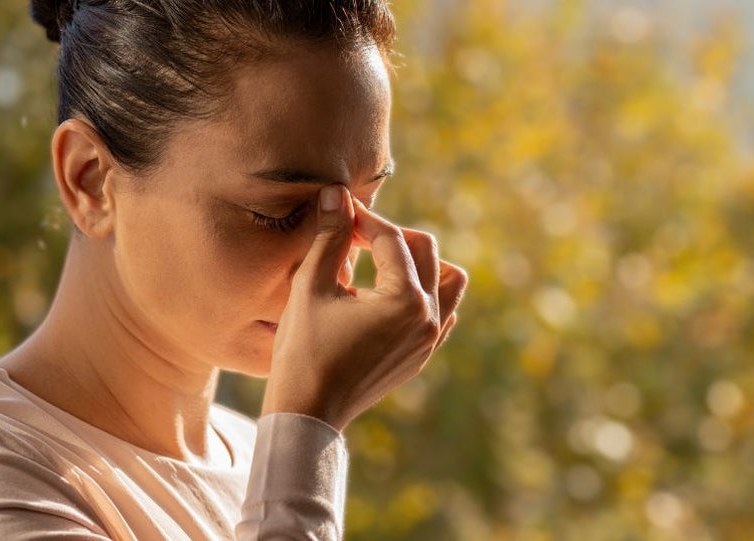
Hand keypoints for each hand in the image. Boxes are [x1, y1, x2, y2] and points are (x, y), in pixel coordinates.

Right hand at [260, 184, 467, 430]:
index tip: (339, 212)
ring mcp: (431, 339)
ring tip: (382, 264)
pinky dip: (424, 293)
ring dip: (419, 263)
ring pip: (449, 280)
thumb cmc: (304, 350)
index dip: (363, 220)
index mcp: (406, 299)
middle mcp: (429, 317)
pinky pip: (443, 310)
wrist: (309, 411)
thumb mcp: (311, 287)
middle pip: (427, 250)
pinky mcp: (424, 354)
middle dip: (391, 237)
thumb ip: (330, 237)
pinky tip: (388, 295)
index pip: (392, 239)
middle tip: (354, 237)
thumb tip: (337, 194)